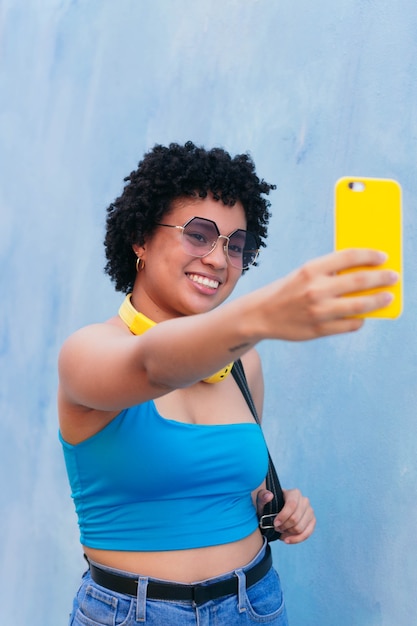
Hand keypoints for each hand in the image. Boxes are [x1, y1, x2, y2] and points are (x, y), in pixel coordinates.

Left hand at [256, 488, 315, 544]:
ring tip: (280, 532)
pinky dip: (296, 539)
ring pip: (301, 528)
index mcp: (294, 493)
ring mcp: (310, 511)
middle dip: (284, 526)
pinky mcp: (312, 521)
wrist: (276, 512)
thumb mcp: (263, 500)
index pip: (292, 505)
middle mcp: (304, 501)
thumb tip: (269, 495)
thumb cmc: (269, 505)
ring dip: (289, 533)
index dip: (283, 516)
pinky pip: (307, 534)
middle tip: (276, 528)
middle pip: (296, 518)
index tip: (275, 524)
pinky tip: (287, 540)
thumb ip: (262, 496)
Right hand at [258, 248, 398, 340]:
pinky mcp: (319, 330)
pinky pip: (350, 324)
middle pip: (359, 280)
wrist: (261, 315)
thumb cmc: (287, 291)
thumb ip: (329, 272)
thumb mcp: (304, 274)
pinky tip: (362, 316)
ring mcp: (319, 311)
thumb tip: (363, 272)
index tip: (383, 257)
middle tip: (393, 277)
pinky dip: (360, 319)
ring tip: (388, 297)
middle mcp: (316, 289)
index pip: (348, 257)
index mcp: (311, 269)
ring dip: (378, 301)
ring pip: (360, 306)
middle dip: (381, 278)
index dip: (370, 255)